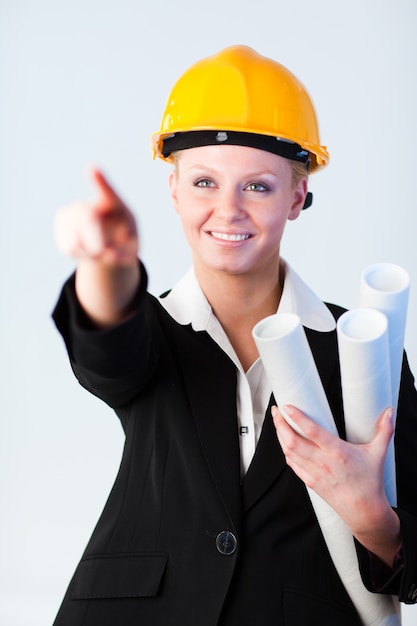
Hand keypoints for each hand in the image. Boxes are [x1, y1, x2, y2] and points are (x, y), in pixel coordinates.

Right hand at [54, 167, 137, 265]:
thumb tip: (109, 255)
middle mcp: (90, 202)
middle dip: (95, 238)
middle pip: (87, 218)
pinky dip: (80, 255)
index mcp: (112, 201)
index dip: (99, 180)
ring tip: (100, 250)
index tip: (93, 168)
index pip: (106, 189)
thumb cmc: (125, 238)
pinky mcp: (61, 226)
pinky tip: (87, 251)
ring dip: (90, 251)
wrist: (108, 239)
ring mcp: (72, 212)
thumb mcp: (134, 244)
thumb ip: (127, 249)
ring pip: (77, 238)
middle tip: (101, 250)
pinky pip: (69, 248)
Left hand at [272, 404, 399, 564]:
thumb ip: (384, 430)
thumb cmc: (370, 481)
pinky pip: (292, 464)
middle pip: (293, 441)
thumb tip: (390, 412)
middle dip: (280, 424)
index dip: (297, 418)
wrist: (364, 511)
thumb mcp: (378, 453)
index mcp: (338, 453)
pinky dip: (285, 451)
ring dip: (280, 436)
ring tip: (277, 422)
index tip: (287, 407)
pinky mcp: (310, 482)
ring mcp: (314, 473)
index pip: (313, 432)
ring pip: (289, 452)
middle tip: (276, 411)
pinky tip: (284, 442)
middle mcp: (323, 463)